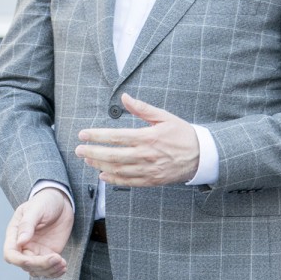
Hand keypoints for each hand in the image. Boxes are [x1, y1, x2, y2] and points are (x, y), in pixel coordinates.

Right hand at [3, 188, 72, 277]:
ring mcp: (36, 252)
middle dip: (41, 265)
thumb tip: (20, 241)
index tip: (32, 261)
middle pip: (26, 265)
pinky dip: (55, 272)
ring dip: (49, 271)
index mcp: (15, 234)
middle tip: (57, 258)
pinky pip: (48, 270)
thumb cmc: (45, 201)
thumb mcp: (36, 209)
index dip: (19, 261)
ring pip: (37, 271)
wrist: (61, 202)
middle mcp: (23, 246)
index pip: (10, 254)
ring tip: (63, 263)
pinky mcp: (48, 255)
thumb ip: (27, 224)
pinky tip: (63, 267)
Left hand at [76, 93, 199, 185]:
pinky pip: (129, 182)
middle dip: (92, 152)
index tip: (83, 134)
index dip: (97, 136)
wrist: (201, 156)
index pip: (115, 137)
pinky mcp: (152, 180)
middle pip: (112, 155)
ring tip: (87, 160)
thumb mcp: (164, 117)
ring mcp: (148, 170)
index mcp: (147, 137)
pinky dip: (114, 180)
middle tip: (78, 150)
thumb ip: (142, 108)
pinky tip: (102, 176)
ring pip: (118, 170)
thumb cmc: (182, 134)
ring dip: (99, 165)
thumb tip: (124, 97)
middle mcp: (145, 155)